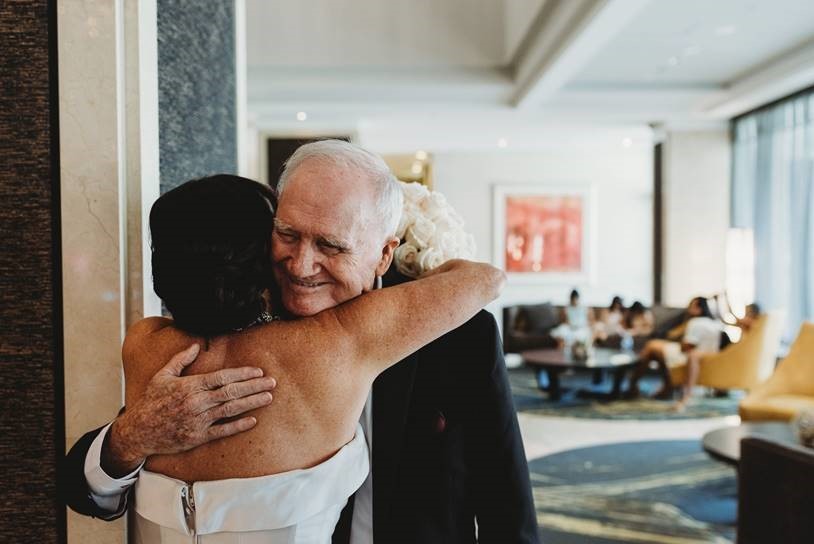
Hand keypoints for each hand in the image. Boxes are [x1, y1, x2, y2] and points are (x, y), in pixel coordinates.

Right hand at [102, 344, 276, 475]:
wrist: (138, 431)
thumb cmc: (150, 401)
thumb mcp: (161, 375)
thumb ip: (180, 360)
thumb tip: (196, 345)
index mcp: (190, 386)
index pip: (222, 377)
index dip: (242, 374)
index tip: (258, 371)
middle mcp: (196, 403)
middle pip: (231, 392)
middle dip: (254, 386)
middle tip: (272, 382)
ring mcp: (198, 421)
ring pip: (230, 410)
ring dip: (252, 403)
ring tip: (268, 398)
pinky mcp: (198, 437)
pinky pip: (222, 431)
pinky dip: (238, 426)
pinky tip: (253, 421)